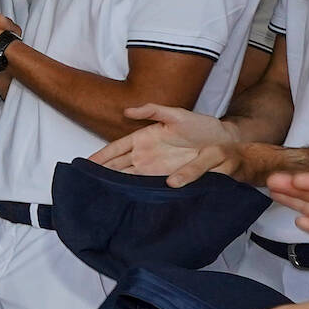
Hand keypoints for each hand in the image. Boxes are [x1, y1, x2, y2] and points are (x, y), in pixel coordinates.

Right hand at [91, 103, 243, 183]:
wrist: (223, 143)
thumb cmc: (201, 126)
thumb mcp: (177, 113)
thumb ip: (153, 110)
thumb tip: (128, 110)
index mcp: (143, 138)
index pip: (116, 149)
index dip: (101, 156)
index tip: (86, 164)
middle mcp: (144, 155)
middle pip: (116, 166)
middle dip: (101, 174)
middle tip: (85, 184)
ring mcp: (153, 169)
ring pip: (127, 178)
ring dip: (114, 185)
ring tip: (98, 194)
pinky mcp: (165, 180)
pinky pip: (144, 187)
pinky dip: (132, 192)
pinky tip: (122, 199)